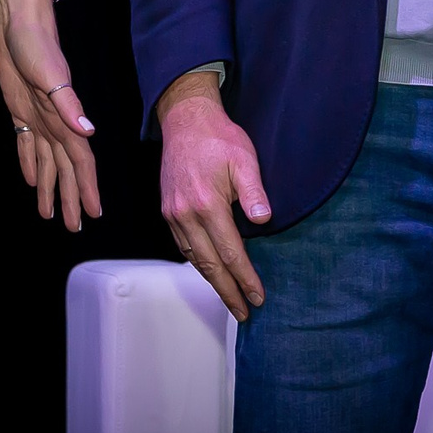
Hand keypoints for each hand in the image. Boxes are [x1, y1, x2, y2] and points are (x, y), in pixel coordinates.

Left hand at [0, 0, 102, 231]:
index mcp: (66, 119)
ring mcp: (39, 120)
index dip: (87, 188)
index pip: (81, 162)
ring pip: (48, 163)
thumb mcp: (51, 75)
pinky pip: (28, 146)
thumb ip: (68, 105)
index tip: (93, 213)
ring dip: (51, 187)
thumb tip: (89, 133)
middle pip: (66, 169)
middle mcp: (55, 124)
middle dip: (70, 197)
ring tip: (50, 214)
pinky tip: (33, 180)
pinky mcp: (21, 112)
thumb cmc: (35, 46)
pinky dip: (31, 164)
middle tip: (73, 227)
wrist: (17, 23)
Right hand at [157, 71, 270, 321]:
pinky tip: (210, 270)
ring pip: (194, 258)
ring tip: (229, 298)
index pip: (231, 253)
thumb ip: (254, 192)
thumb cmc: (218, 138)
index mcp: (207, 204)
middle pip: (210, 265)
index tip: (258, 297)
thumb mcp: (244, 160)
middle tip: (244, 312)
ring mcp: (174, 214)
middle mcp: (187, 214)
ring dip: (212, 281)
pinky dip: (198, 263)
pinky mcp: (169, 210)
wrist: (185, 120)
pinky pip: (184, 246)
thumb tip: (263, 220)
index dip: (245, 278)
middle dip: (228, 292)